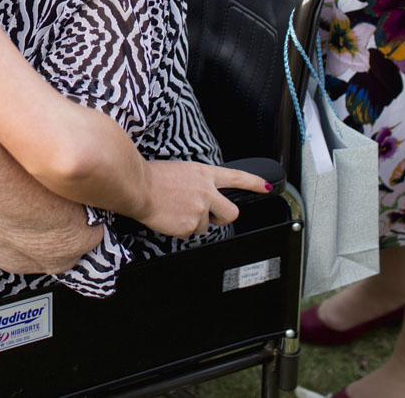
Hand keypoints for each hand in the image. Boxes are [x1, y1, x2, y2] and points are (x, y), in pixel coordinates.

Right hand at [136, 160, 270, 237]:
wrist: (137, 186)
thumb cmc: (152, 177)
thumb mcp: (181, 171)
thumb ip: (198, 183)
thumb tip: (202, 198)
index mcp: (205, 174)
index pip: (236, 177)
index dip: (254, 183)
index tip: (267, 187)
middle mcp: (207, 192)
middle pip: (231, 213)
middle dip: (223, 218)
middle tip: (210, 216)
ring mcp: (200, 210)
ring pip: (204, 226)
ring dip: (191, 222)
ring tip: (174, 210)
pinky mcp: (189, 226)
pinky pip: (188, 233)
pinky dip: (178, 228)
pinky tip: (168, 217)